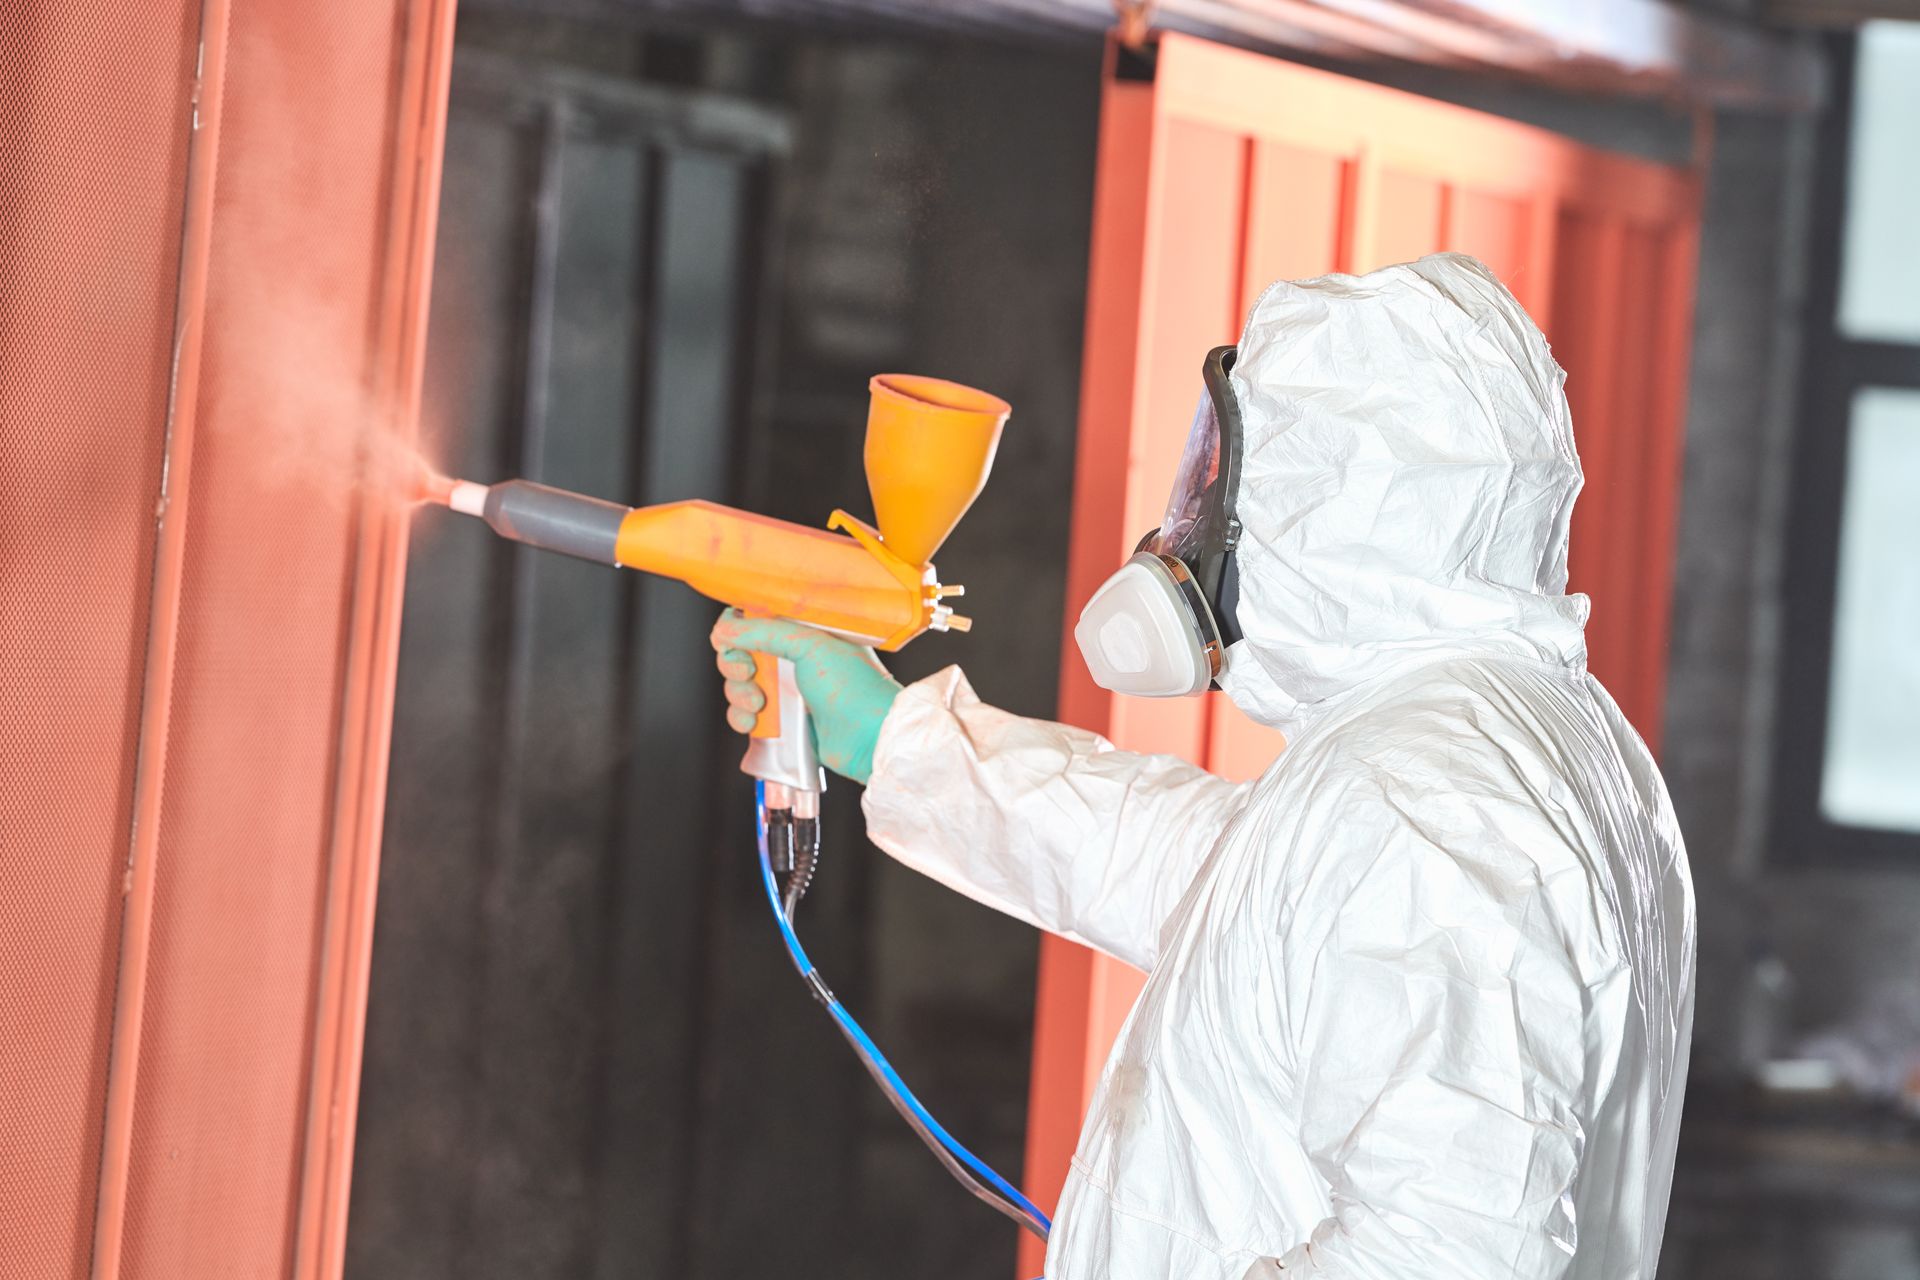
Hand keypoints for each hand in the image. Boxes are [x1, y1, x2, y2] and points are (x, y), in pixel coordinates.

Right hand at [710, 609, 902, 784]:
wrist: (870, 738)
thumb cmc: (855, 689)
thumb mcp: (811, 646)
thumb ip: (764, 632)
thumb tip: (726, 627)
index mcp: (804, 634)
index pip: (756, 621)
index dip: (736, 628)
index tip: (730, 638)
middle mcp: (793, 660)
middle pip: (740, 653)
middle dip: (735, 664)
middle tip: (750, 672)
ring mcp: (787, 691)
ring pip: (739, 686)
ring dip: (739, 694)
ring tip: (760, 703)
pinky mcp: (782, 721)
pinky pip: (745, 715)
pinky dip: (742, 718)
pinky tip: (755, 721)